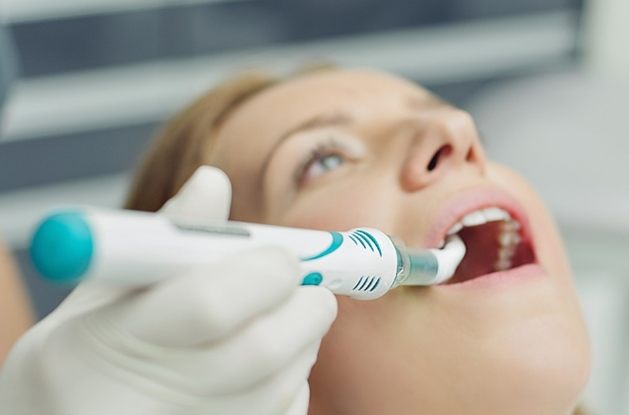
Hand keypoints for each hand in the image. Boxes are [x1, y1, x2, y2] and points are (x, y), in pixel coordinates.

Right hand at [0, 166, 336, 414]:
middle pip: (263, 348)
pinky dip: (293, 376)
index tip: (283, 255)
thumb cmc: (78, 362)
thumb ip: (162, 242)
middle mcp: (150, 401)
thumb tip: (213, 181)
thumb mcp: (99, 296)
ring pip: (285, 381)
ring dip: (303, 337)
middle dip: (303, 304)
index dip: (264, 271)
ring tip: (277, 316)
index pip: (209, 303)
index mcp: (108, 344)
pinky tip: (264, 363)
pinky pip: (287, 410)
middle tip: (299, 281)